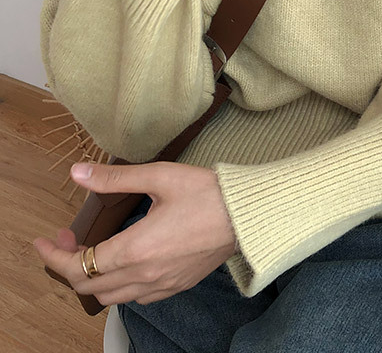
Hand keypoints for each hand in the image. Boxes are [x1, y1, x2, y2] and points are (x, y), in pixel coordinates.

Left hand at [32, 161, 238, 306]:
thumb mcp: (160, 177)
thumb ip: (114, 179)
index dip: (53, 256)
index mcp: (135, 249)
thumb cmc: (208, 192)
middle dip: (68, 265)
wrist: (248, 214)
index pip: (78, 265)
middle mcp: (144, 275)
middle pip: (88, 287)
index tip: (43, 242)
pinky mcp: (177, 286)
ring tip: (93, 252)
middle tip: (67, 240)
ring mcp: (162, 285)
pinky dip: (118, 287)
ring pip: (110, 297)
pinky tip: (125, 264)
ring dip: (93, 279)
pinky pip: (135, 299)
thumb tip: (77, 173)